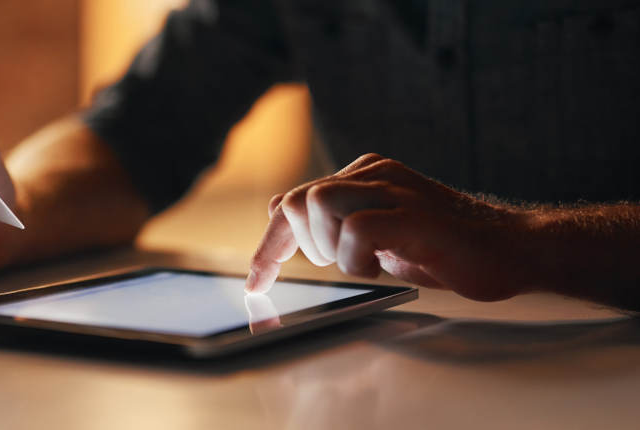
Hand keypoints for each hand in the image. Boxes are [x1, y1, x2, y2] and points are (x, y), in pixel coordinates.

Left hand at [245, 154, 534, 301]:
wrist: (513, 249)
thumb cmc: (445, 247)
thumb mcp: (378, 236)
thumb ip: (334, 222)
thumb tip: (280, 208)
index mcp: (365, 175)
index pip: (296, 199)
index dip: (270, 242)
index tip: (257, 279)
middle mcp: (375, 173)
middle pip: (298, 198)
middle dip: (296, 246)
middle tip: (333, 265)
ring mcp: (395, 190)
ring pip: (319, 203)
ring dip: (328, 246)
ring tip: (360, 262)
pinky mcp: (413, 215)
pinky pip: (357, 229)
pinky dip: (356, 259)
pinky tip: (381, 266)